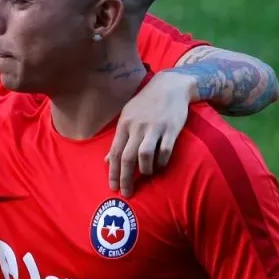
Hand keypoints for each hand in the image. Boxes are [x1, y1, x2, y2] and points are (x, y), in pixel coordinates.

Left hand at [106, 71, 194, 196]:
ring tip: (146, 175)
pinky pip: (165, 150)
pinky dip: (161, 162)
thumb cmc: (146, 104)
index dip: (112, 172)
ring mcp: (154, 128)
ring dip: (144, 170)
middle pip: (127, 158)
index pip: (114, 153)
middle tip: (126, 192)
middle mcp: (137, 127)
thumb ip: (119, 139)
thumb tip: (106, 160)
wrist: (171, 86)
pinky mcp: (171, 129)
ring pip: (144, 155)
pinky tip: (160, 166)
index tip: (112, 187)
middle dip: (125, 178)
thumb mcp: (128, 117)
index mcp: (124, 125)